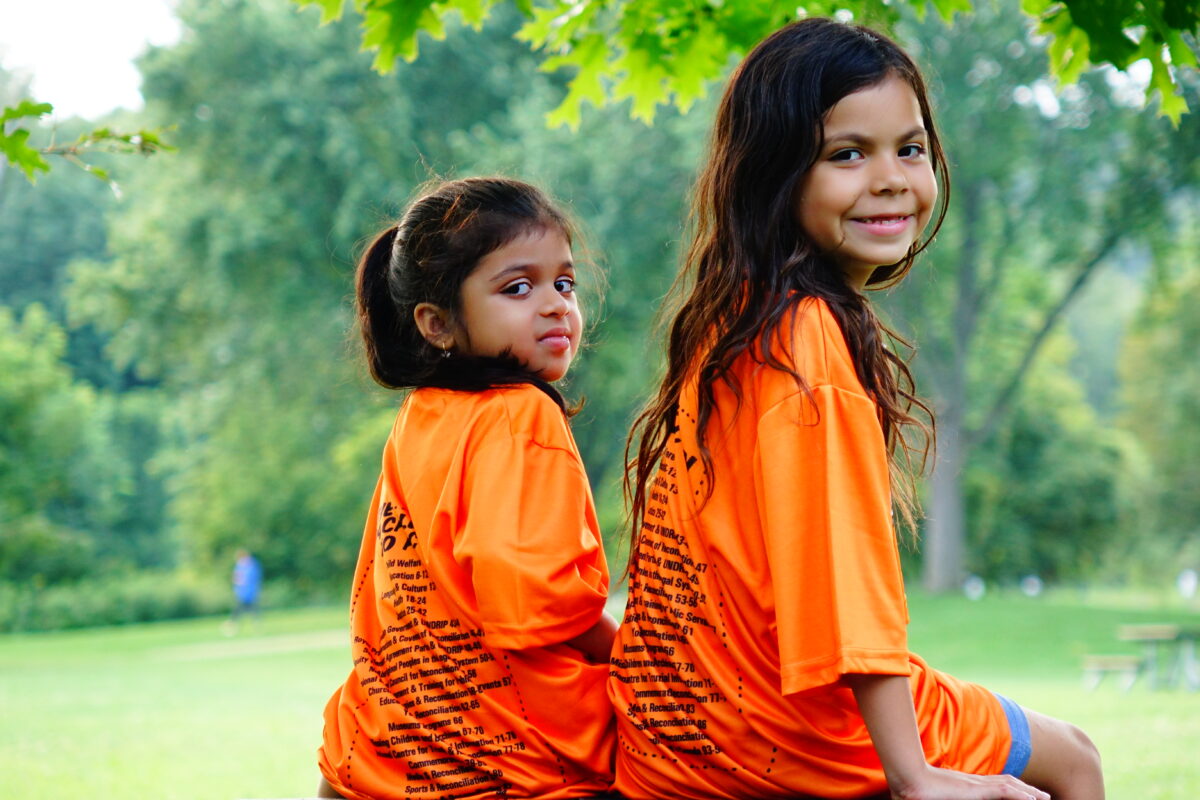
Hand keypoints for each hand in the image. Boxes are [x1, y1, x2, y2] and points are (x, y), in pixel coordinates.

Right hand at [890, 764, 1049, 799]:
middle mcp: (974, 782)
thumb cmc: (914, 792)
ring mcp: (976, 784)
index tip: (1022, 793)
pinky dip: (1021, 794)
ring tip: (1043, 797)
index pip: (994, 783)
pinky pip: (1006, 791)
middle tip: (1042, 796)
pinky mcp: (977, 789)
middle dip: (1025, 789)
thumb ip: (945, 797)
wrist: (908, 779)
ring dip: (1028, 791)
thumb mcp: (937, 797)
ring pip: (1009, 785)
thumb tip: (945, 796)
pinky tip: (1034, 799)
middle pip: (1006, 782)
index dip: (1010, 788)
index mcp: (966, 784)